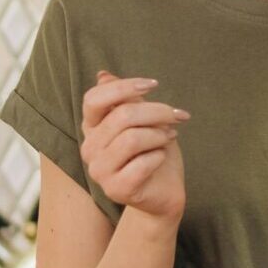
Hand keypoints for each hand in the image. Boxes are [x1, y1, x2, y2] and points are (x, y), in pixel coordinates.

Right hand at [80, 69, 189, 220]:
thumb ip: (125, 99)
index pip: (94, 98)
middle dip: (157, 112)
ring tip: (169, 137)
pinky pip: (142, 163)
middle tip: (178, 116)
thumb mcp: (142, 120)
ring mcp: (99, 171)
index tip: (154, 84)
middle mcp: (89, 148)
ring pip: (133, 138)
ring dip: (160, 135)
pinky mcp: (116, 189)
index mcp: (91, 127)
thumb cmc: (153, 152)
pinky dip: (159, 156)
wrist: (164, 192)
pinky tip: (161, 158)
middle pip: (122, 115)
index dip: (124, 87)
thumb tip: (103, 75)